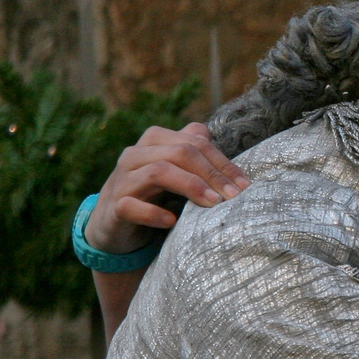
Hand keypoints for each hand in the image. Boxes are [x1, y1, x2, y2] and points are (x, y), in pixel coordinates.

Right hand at [85, 123, 250, 254]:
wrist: (113, 224)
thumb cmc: (152, 194)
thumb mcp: (174, 170)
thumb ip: (190, 150)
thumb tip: (209, 134)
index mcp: (153, 141)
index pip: (195, 142)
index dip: (223, 162)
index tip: (245, 185)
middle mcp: (135, 155)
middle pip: (180, 153)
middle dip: (212, 173)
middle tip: (233, 196)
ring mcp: (121, 180)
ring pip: (158, 171)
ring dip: (190, 186)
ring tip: (213, 203)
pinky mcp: (113, 208)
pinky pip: (131, 206)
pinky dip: (153, 213)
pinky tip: (172, 221)